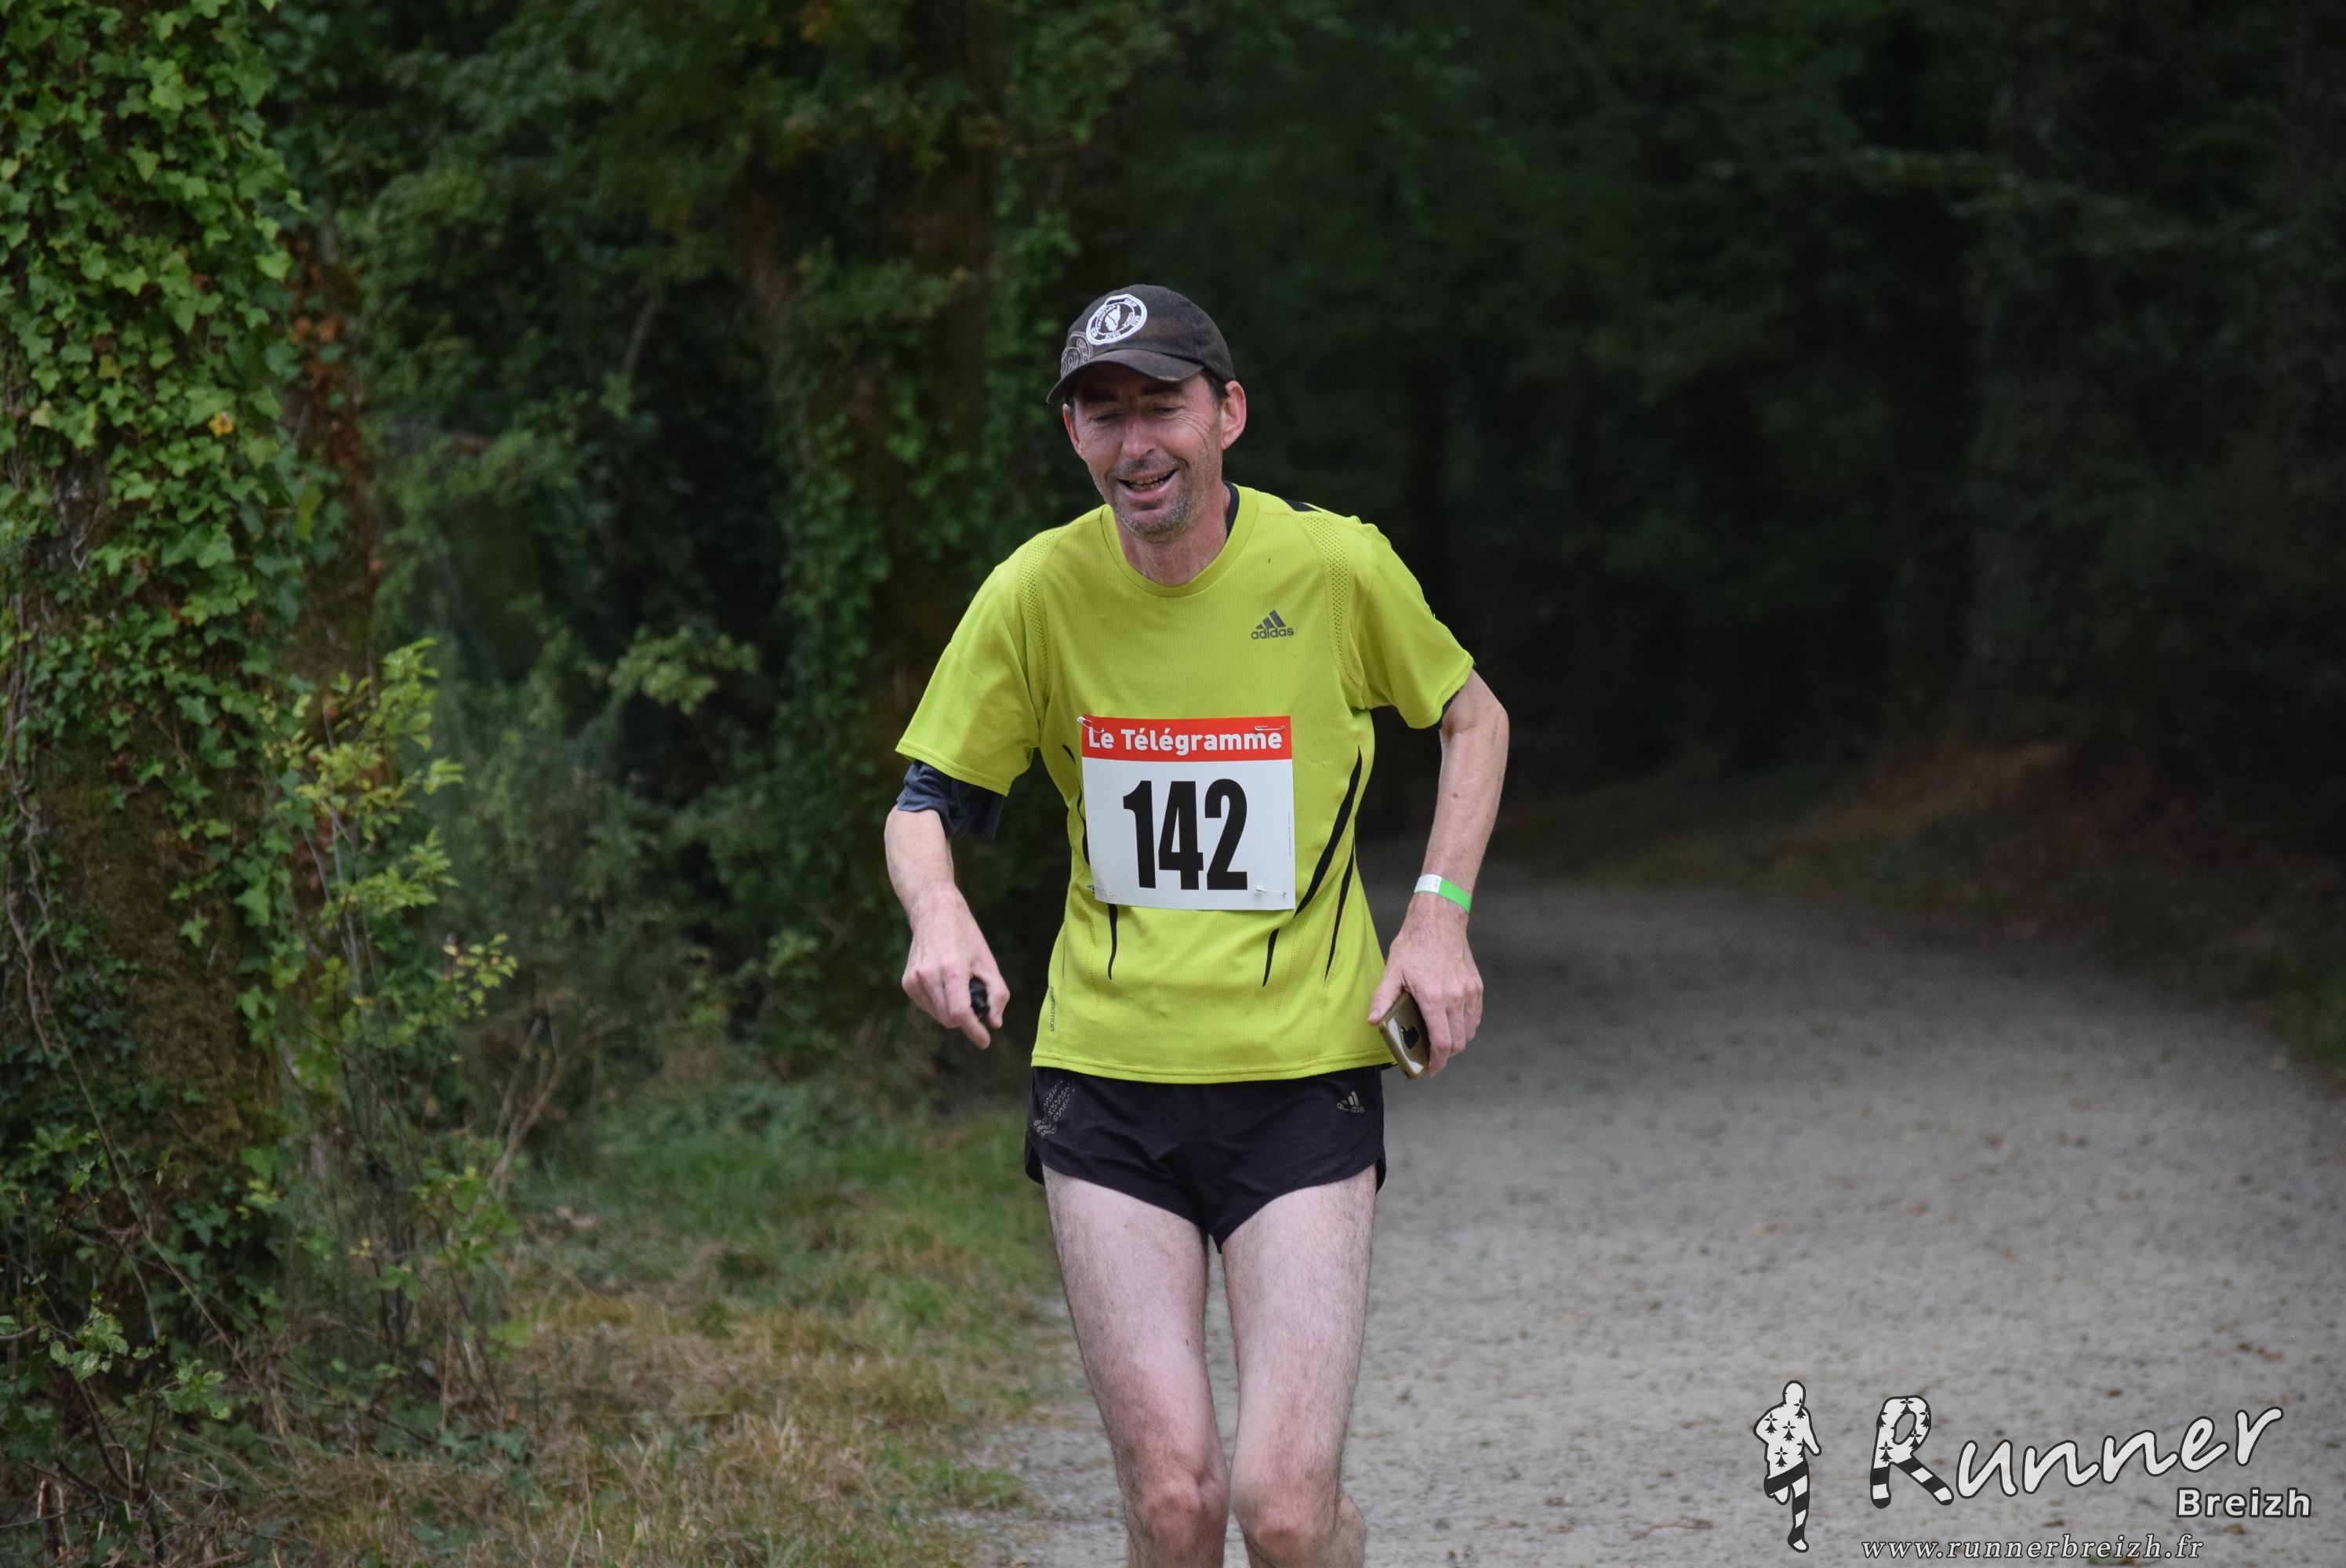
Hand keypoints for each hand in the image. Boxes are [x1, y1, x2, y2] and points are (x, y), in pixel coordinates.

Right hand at [900, 885, 1008, 1046]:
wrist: (934, 912)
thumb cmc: (966, 936)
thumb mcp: (988, 962)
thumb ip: (996, 994)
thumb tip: (994, 1023)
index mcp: (951, 969)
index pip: (960, 1013)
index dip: (973, 1030)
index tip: (984, 1041)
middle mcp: (928, 975)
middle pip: (949, 1018)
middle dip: (966, 1018)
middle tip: (976, 1000)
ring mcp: (914, 979)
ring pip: (938, 1015)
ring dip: (952, 1012)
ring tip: (959, 987)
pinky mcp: (907, 982)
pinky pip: (927, 1007)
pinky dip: (940, 1004)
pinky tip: (944, 985)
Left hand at [1367, 896, 1481, 1074]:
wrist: (1439, 920)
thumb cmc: (1415, 943)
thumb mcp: (1393, 971)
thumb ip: (1383, 999)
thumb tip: (1374, 1022)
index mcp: (1434, 998)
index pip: (1442, 1043)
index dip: (1437, 1062)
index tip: (1430, 1069)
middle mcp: (1456, 998)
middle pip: (1458, 1043)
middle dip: (1445, 1055)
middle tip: (1431, 1055)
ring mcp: (1469, 992)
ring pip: (1469, 1032)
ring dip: (1456, 1042)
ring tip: (1439, 1039)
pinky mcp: (1477, 987)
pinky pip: (1475, 1017)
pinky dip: (1465, 1026)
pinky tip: (1451, 1023)